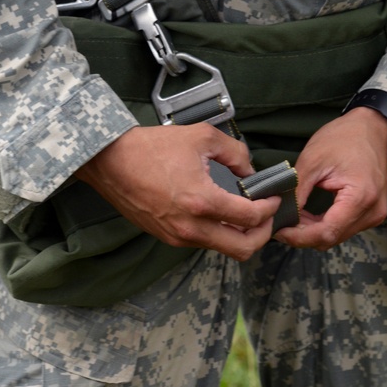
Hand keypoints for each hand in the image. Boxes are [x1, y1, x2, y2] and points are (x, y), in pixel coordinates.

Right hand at [77, 123, 279, 259]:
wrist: (112, 161)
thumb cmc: (154, 147)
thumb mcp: (203, 137)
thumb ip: (235, 153)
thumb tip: (250, 171)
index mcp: (202, 202)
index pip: (250, 218)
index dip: (269, 209)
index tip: (274, 197)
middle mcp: (190, 228)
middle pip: (242, 249)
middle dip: (262, 234)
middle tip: (267, 215)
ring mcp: (177, 237)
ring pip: (222, 248)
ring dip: (240, 234)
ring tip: (247, 211)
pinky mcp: (166, 237)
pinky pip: (202, 242)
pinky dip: (219, 231)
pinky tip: (221, 211)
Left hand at [277, 109, 386, 251]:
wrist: (372, 126)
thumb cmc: (345, 136)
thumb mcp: (313, 160)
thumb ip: (297, 191)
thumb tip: (282, 215)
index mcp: (360, 197)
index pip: (326, 232)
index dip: (299, 237)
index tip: (278, 230)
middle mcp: (372, 211)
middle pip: (332, 237)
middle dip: (303, 234)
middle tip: (282, 221)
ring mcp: (375, 213)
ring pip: (337, 236)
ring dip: (314, 230)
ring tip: (295, 216)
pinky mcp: (373, 211)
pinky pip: (345, 227)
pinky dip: (325, 224)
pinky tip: (310, 215)